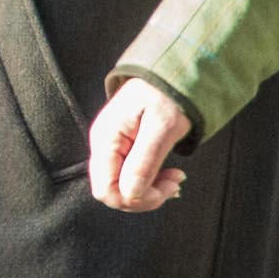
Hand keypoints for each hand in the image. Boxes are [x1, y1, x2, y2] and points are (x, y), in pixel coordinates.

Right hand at [88, 78, 191, 212]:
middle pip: (112, 192)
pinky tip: (168, 175)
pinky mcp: (121, 150)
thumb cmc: (165, 97)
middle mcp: (103, 147)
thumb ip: (144, 161)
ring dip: (150, 191)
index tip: (165, 189)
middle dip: (145, 197)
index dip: (134, 200)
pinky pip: (129, 178)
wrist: (165, 77)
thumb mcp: (161, 127)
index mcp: (106, 140)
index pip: (106, 189)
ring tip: (176, 178)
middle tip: (175, 183)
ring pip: (122, 188)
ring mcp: (110, 148)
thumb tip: (130, 194)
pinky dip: (150, 183)